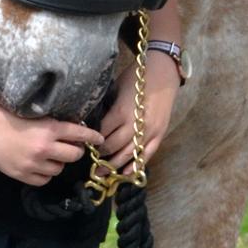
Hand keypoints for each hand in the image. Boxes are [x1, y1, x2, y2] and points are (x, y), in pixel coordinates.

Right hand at [0, 102, 102, 186]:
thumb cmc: (4, 114)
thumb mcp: (32, 114)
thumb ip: (51, 124)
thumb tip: (72, 129)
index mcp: (48, 129)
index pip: (79, 133)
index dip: (92, 136)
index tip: (100, 139)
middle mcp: (44, 148)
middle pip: (74, 155)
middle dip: (76, 150)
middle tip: (72, 146)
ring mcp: (33, 164)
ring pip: (60, 168)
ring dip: (59, 161)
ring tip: (50, 154)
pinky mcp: (22, 175)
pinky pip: (44, 179)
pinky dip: (45, 173)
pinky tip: (39, 164)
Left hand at [99, 51, 179, 174]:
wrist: (163, 73)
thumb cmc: (136, 77)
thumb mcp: (116, 89)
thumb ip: (108, 108)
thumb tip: (92, 122)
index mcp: (121, 112)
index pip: (102, 134)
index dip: (92, 141)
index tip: (84, 144)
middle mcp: (135, 125)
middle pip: (113, 147)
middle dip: (101, 155)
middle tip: (91, 159)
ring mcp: (149, 132)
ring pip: (128, 155)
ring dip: (114, 165)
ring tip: (102, 173)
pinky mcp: (159, 134)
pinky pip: (146, 155)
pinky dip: (135, 166)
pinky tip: (125, 174)